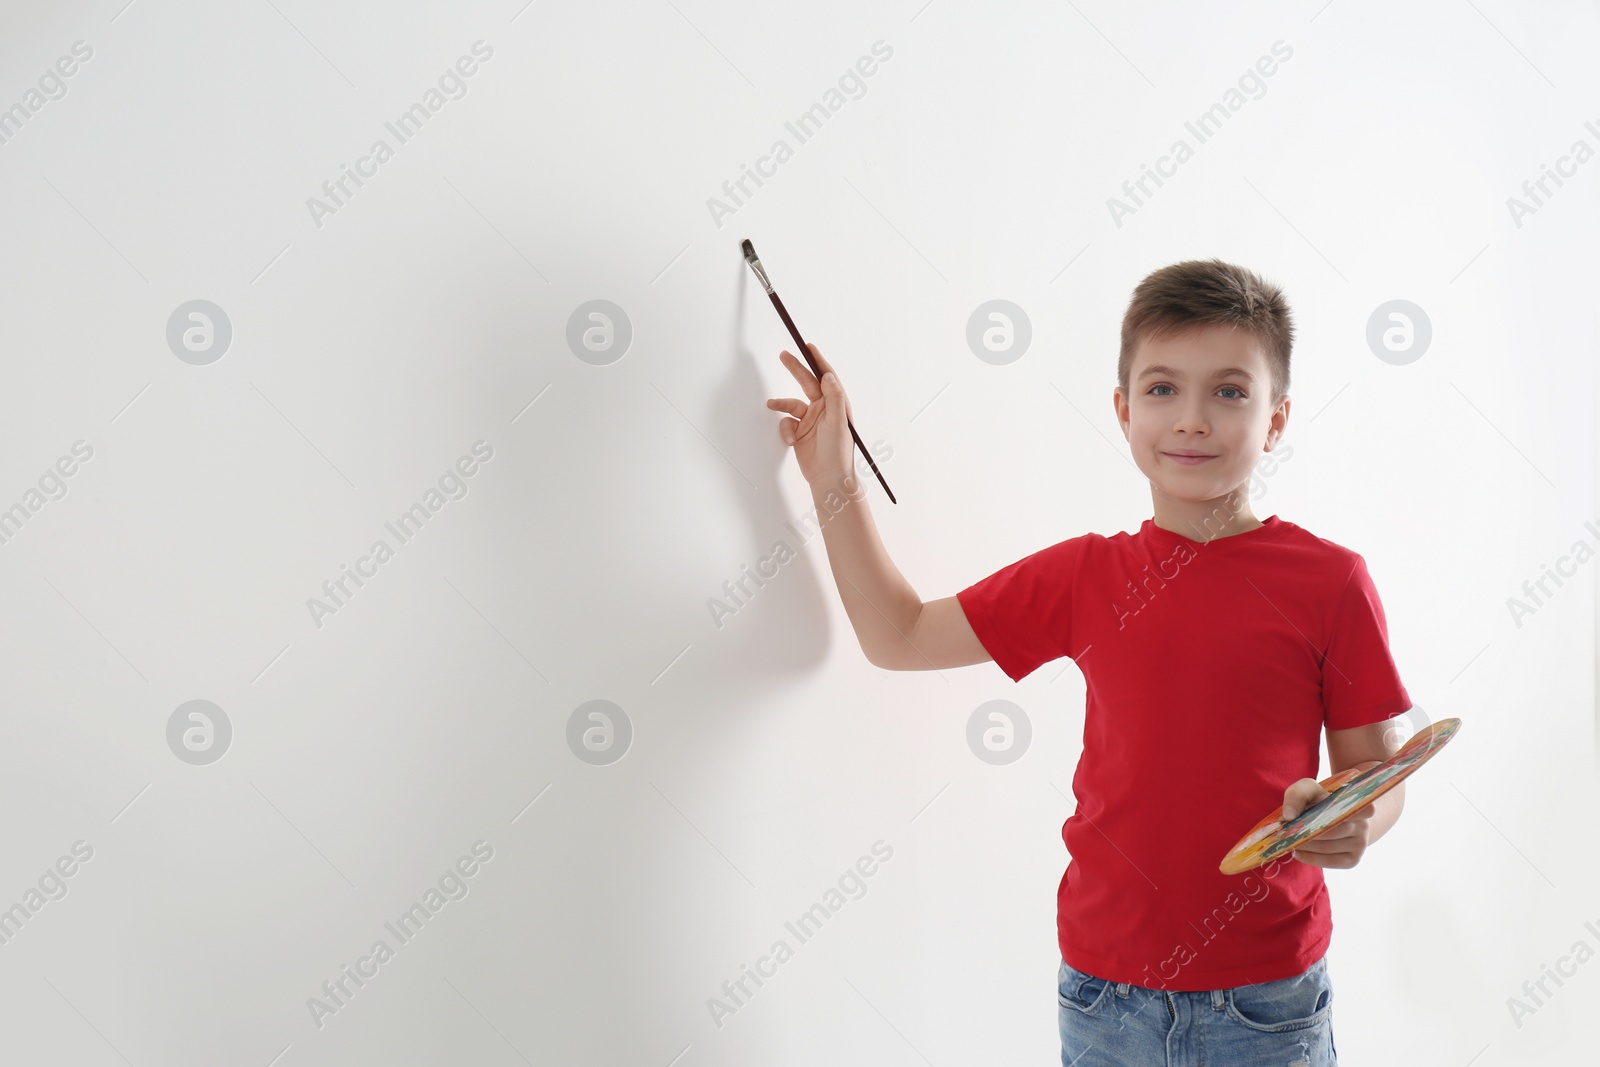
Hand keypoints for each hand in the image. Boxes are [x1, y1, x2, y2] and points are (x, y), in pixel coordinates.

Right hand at [766, 343, 854, 486]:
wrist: (828, 479)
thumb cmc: (838, 452)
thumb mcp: (838, 422)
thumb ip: (834, 397)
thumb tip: (828, 375)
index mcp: (836, 404)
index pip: (826, 376)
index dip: (817, 360)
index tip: (808, 346)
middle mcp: (824, 409)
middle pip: (807, 383)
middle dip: (795, 369)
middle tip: (784, 355)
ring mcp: (810, 421)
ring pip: (791, 405)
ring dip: (782, 405)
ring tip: (772, 405)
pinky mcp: (799, 433)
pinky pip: (786, 423)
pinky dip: (785, 430)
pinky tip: (790, 440)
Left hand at [1279, 778, 1376, 869]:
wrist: (1333, 819)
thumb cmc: (1319, 802)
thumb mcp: (1308, 790)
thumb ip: (1297, 796)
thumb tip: (1289, 816)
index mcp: (1356, 804)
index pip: (1361, 809)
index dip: (1343, 812)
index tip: (1319, 814)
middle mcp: (1362, 825)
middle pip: (1332, 830)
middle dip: (1307, 832)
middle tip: (1288, 831)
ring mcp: (1360, 844)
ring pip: (1329, 847)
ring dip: (1306, 846)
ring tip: (1289, 841)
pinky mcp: (1353, 859)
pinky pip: (1331, 862)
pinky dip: (1311, 858)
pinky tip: (1297, 853)